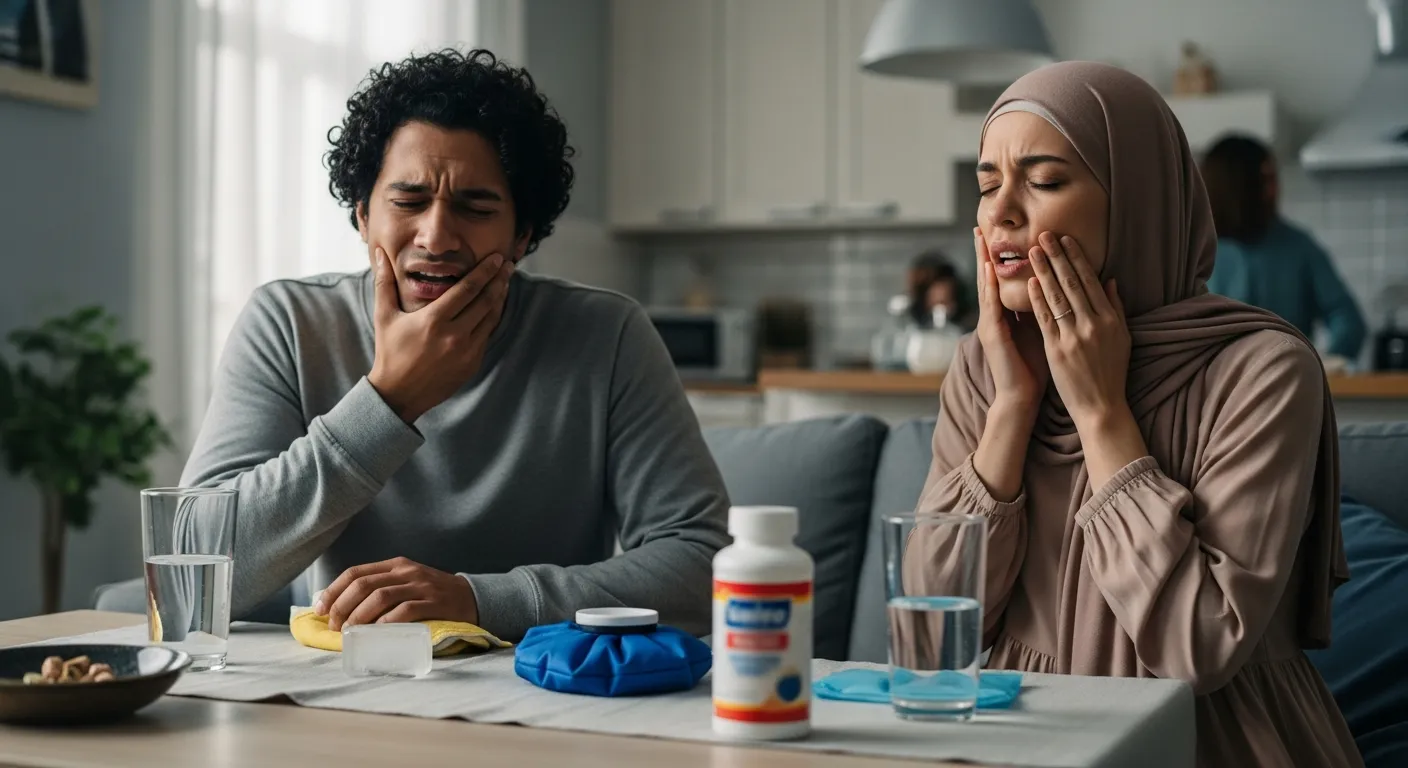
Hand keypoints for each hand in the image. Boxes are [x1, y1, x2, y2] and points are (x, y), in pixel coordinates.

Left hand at [315, 557, 478, 630]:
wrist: (473, 598)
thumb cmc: (433, 595)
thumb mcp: (407, 582)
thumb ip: (382, 588)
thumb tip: (342, 609)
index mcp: (396, 565)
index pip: (355, 572)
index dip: (333, 591)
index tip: (319, 610)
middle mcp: (406, 571)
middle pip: (363, 584)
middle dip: (342, 606)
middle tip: (334, 627)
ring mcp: (421, 586)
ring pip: (381, 596)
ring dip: (359, 616)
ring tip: (350, 633)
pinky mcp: (434, 602)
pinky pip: (405, 610)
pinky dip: (386, 623)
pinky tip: (377, 633)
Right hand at [367, 248, 513, 422]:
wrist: (399, 394)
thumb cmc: (390, 352)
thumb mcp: (384, 316)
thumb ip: (384, 282)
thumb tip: (379, 252)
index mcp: (434, 320)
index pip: (467, 289)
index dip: (484, 271)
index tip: (495, 257)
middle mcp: (454, 335)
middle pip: (485, 301)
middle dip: (499, 280)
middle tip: (508, 264)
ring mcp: (466, 351)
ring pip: (491, 318)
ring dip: (500, 297)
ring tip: (506, 281)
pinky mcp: (472, 364)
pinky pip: (487, 335)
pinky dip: (493, 318)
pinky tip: (496, 306)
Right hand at [973, 227, 1048, 412]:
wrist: (1021, 398)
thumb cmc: (1034, 369)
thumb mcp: (1042, 333)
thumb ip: (1045, 312)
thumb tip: (1058, 292)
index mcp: (1007, 316)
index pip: (1003, 281)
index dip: (1001, 259)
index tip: (1000, 236)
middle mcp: (994, 317)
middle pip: (989, 278)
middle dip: (985, 252)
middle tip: (980, 227)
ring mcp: (990, 324)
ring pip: (986, 285)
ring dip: (983, 261)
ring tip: (980, 239)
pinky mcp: (992, 334)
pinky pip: (992, 304)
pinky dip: (991, 285)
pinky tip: (991, 269)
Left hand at [1025, 232, 1131, 427]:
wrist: (1101, 406)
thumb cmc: (1112, 372)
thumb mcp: (1123, 338)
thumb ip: (1115, 308)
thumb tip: (1111, 280)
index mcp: (1110, 319)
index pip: (1090, 281)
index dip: (1077, 258)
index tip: (1066, 239)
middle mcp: (1093, 324)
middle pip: (1072, 283)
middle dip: (1057, 256)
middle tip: (1044, 235)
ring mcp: (1074, 337)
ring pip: (1057, 297)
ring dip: (1043, 271)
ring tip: (1033, 251)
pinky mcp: (1057, 350)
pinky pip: (1045, 319)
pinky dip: (1037, 299)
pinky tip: (1030, 283)